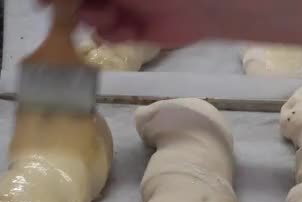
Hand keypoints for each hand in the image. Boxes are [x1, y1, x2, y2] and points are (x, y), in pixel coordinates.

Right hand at [40, 0, 213, 46]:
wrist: (199, 5)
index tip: (39, 3)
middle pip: (77, 3)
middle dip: (74, 8)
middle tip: (78, 12)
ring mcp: (121, 9)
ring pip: (89, 20)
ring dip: (96, 20)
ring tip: (114, 17)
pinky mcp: (133, 32)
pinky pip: (108, 37)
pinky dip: (113, 35)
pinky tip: (128, 30)